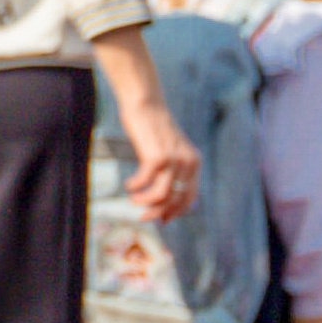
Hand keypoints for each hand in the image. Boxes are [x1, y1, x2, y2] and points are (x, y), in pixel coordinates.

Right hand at [121, 97, 198, 221]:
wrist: (146, 103)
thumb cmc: (153, 127)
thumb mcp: (169, 149)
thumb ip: (172, 169)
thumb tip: (163, 197)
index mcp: (194, 162)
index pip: (189, 198)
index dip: (175, 212)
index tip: (161, 219)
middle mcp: (187, 162)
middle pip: (175, 200)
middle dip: (157, 212)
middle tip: (141, 216)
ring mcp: (173, 160)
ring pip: (161, 195)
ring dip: (144, 201)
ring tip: (132, 198)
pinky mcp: (157, 157)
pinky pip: (145, 182)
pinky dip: (134, 186)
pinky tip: (128, 184)